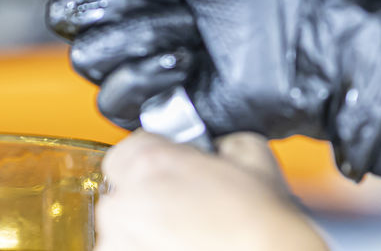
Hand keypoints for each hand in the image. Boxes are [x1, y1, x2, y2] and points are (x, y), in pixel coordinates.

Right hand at [47, 0, 380, 176]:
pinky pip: (113, 98)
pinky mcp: (156, 104)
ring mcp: (141, 61)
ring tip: (195, 32)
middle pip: (69, 13)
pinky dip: (149, 76)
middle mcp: (133, 14)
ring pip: (89, 55)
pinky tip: (188, 64)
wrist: (310, 34)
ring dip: (148, 34)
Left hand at [95, 131, 328, 250]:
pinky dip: (143, 247)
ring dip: (141, 226)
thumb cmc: (260, 221)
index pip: (128, 148)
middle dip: (145, 194)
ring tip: (181, 233)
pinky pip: (125, 248)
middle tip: (181, 205)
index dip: (154, 159)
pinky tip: (175, 246)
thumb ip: (216, 139)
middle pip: (120, 187)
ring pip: (120, 224)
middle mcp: (127, 199)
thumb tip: (212, 144)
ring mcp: (122, 239)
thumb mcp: (249, 151)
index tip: (169, 172)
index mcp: (149, 161)